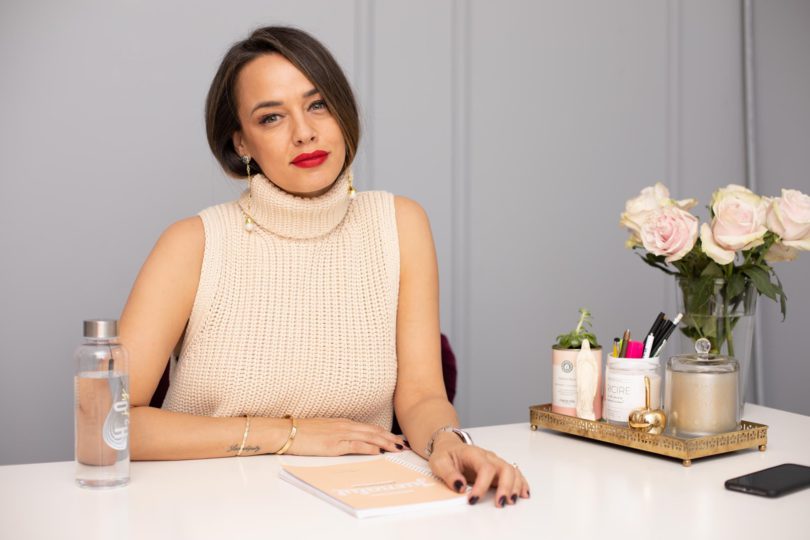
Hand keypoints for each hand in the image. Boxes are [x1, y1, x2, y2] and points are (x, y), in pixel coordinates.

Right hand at [286, 418, 405, 455]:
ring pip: (369, 437)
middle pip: (373, 431)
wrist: (286, 431)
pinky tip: (378, 451)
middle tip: (404, 444)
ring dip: (385, 442)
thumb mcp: (323, 431)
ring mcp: (340, 434)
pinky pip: (356, 445)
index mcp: (342, 423)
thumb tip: (346, 441)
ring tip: (397, 448)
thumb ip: (336, 434)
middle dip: (390, 437)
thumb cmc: (301, 432)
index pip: (369, 427)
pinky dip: (369, 448)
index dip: (384, 433)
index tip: (396, 438)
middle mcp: (344, 426)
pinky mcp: (333, 444)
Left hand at [428, 438, 529, 507]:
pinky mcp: (497, 470)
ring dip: (515, 487)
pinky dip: (521, 483)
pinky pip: (514, 474)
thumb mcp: (439, 462)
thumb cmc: (446, 454)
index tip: (473, 499)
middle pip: (504, 468)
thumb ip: (449, 474)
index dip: (482, 485)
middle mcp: (488, 457)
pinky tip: (523, 494)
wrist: (449, 447)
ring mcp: (494, 463)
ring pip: (512, 472)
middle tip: (500, 503)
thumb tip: (459, 486)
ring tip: (511, 501)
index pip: (485, 468)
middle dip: (505, 487)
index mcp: (473, 454)